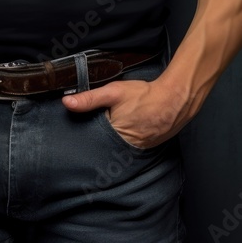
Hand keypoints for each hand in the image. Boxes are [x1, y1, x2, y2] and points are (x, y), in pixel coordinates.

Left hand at [61, 77, 194, 148]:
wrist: (175, 100)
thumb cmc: (144, 95)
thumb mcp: (113, 92)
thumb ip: (90, 98)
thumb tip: (67, 103)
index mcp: (114, 136)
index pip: (92, 142)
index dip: (84, 138)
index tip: (75, 137)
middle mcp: (125, 148)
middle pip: (104, 148)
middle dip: (97, 143)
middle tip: (88, 136)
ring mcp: (137, 150)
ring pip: (117, 149)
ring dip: (111, 143)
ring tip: (106, 136)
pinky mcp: (146, 147)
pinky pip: (130, 148)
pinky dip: (124, 142)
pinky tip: (124, 133)